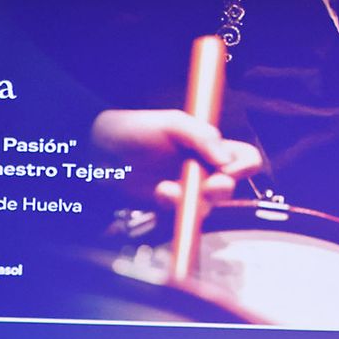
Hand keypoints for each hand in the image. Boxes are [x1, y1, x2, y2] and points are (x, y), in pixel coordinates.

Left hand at [90, 109, 262, 208]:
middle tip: (209, 185)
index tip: (229, 167)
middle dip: (220, 188)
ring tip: (169, 188)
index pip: (243, 158)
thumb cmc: (132, 129)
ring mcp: (185, 190)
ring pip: (206, 206)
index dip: (243, 165)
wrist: (95, 149)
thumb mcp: (170, 122)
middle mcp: (201, 169)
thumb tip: (226, 157)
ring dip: (192, 199)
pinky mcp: (167, 207)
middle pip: (229, 187)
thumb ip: (201, 135)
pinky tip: (160, 193)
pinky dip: (173, 206)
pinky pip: (181, 215)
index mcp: (208, 146)